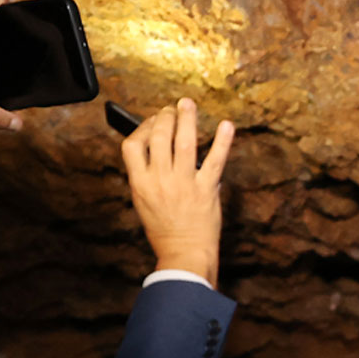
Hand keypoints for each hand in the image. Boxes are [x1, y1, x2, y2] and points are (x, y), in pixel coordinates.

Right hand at [121, 98, 233, 286]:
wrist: (184, 254)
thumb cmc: (164, 229)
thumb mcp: (143, 201)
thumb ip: (146, 175)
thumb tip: (151, 145)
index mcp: (140, 183)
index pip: (132, 145)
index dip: (141, 127)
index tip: (152, 122)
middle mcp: (160, 180)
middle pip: (159, 137)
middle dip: (165, 117)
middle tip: (171, 110)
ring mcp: (184, 183)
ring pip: (185, 141)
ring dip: (187, 118)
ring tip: (188, 104)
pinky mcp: (206, 189)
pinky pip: (215, 160)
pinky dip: (223, 141)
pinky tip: (227, 126)